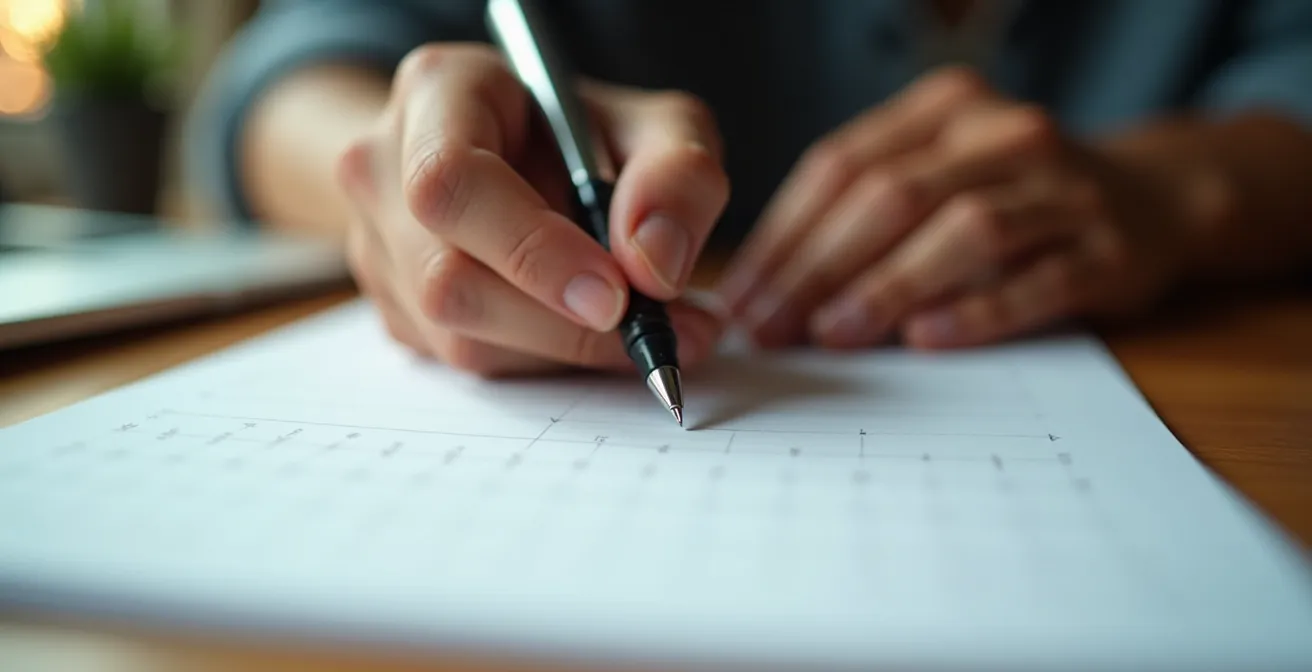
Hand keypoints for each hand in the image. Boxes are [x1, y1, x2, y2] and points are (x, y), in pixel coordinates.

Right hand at [339, 44, 728, 374]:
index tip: (616, 293)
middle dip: (562, 325)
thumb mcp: (659, 127)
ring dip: (560, 350)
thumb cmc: (587, 138)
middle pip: (448, 280)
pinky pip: (464, 361)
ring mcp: (376, 245)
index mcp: (438, 93)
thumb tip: (655, 265)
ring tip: (636, 328)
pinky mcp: (395, 309)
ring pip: (457, 337)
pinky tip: (582, 328)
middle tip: (653, 330)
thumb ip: (679, 177)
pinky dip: (541, 360)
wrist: (519, 155)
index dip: (532, 249)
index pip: (450, 182)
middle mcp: (383, 168)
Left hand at [717, 68, 1187, 348]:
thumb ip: (865, 217)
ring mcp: (1063, 186)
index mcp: (945, 109)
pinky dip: (977, 311)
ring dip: (887, 285)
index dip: (784, 233)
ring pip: (963, 229)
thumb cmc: (1014, 199)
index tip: (741, 296)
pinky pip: (1036, 278)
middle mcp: (1003, 133)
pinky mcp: (1109, 247)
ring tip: (832, 335)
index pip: (841, 165)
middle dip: (818, 267)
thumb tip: (770, 296)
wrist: (1155, 199)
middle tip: (771, 329)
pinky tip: (925, 339)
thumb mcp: (940, 178)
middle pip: (891, 196)